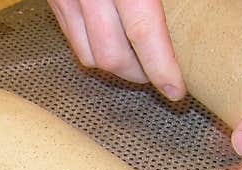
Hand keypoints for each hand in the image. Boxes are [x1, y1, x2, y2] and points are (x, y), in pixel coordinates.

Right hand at [48, 0, 185, 100]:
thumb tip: (187, 21)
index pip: (143, 33)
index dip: (161, 67)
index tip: (175, 90)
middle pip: (112, 56)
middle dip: (137, 73)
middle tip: (157, 73)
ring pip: (88, 57)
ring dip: (115, 67)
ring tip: (135, 60)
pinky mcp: (54, 1)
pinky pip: (73, 41)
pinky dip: (94, 52)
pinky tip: (112, 42)